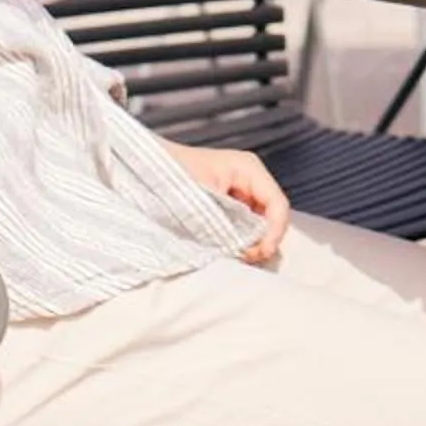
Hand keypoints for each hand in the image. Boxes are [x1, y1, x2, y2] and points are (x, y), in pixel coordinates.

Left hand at [168, 141, 290, 263]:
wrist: (147, 167)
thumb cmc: (172, 175)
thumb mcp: (202, 201)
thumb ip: (229, 225)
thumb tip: (247, 248)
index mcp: (248, 168)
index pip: (278, 204)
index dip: (274, 232)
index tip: (260, 253)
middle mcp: (250, 178)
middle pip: (273, 215)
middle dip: (263, 239)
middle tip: (245, 257)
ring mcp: (241, 190)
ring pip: (261, 222)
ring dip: (252, 241)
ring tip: (236, 254)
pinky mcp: (231, 202)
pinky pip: (247, 223)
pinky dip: (242, 238)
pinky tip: (229, 247)